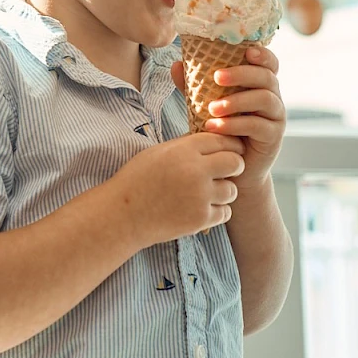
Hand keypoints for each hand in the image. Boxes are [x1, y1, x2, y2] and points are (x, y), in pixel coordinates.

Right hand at [106, 132, 246, 248]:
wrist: (122, 215)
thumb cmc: (137, 180)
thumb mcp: (158, 152)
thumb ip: (186, 146)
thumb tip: (212, 139)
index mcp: (184, 150)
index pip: (222, 140)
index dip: (228, 145)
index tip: (228, 151)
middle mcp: (195, 171)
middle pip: (236, 162)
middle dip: (234, 166)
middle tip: (225, 172)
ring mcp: (199, 196)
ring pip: (232, 190)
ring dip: (224, 192)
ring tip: (207, 193)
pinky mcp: (200, 218)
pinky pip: (225, 212)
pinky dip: (217, 212)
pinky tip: (201, 208)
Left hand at [171, 45, 284, 187]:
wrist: (232, 168)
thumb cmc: (221, 131)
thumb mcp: (206, 105)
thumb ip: (194, 86)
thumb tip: (176, 64)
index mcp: (260, 85)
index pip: (269, 64)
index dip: (263, 54)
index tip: (247, 51)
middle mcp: (272, 98)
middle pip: (266, 77)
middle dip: (242, 74)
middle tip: (217, 77)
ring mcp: (276, 117)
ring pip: (264, 99)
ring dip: (236, 101)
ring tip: (212, 108)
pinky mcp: (273, 137)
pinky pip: (258, 125)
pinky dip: (235, 124)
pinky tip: (215, 127)